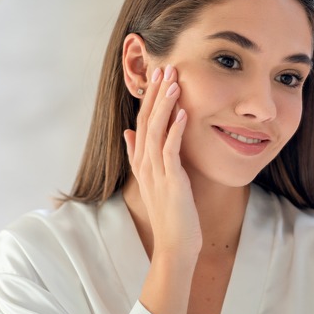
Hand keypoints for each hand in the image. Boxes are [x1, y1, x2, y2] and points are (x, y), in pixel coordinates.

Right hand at [123, 64, 201, 258]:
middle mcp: (145, 165)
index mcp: (142, 162)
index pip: (142, 123)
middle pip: (146, 121)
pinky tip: (184, 114)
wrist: (175, 245)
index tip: (158, 76)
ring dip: (165, 105)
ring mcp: (156, 173)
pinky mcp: (171, 182)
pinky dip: (175, 131)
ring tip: (173, 83)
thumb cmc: (172, 214)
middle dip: (155, 94)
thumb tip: (129, 133)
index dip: (149, 99)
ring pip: (156, 131)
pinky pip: (170, 151)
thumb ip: (140, 156)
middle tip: (165, 68)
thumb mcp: (155, 181)